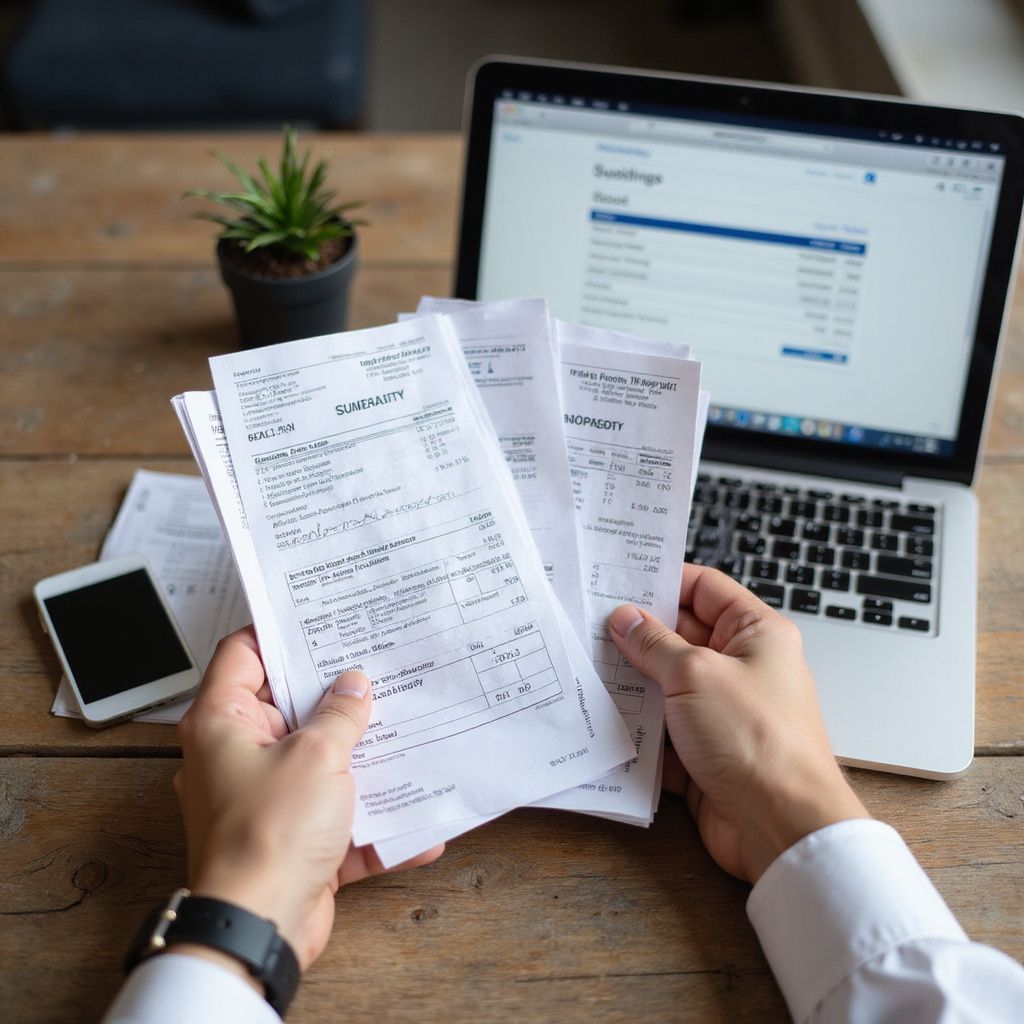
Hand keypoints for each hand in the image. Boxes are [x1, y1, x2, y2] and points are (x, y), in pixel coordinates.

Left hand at [173, 627, 442, 972]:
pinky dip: (375, 818)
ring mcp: (264, 799)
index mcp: (224, 723)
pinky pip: (338, 816)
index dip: (279, 632)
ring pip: (319, 761)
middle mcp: (237, 757)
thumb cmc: (268, 834)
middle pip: (289, 707)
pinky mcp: (291, 839)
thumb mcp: (317, 755)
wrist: (259, 926)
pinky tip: (422, 815)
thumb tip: (354, 686)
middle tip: (377, 667)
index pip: (242, 655)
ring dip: (362, 754)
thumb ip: (340, 714)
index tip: (321, 618)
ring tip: (407, 727)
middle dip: (337, 694)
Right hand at [608, 566, 867, 883]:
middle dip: (636, 634)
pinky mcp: (703, 752)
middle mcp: (741, 668)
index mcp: (755, 634)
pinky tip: (599, 718)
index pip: (705, 589)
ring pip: (665, 685)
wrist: (781, 826)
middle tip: (589, 625)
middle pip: (679, 636)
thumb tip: (625, 619)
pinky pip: (661, 730)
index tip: (620, 580)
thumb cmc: (758, 741)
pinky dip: (635, 727)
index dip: (663, 581)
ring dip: (630, 682)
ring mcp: (720, 712)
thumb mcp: (696, 674)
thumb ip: (654, 644)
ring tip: (585, 667)